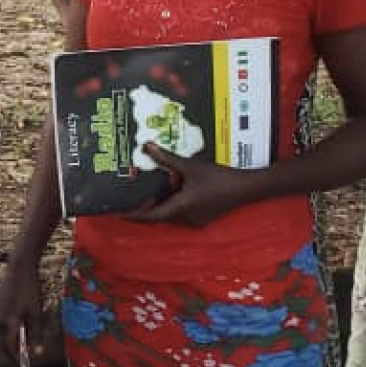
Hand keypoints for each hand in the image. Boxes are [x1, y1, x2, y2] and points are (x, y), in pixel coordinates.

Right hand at [0, 258, 44, 366]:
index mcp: (8, 322)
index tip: (26, 366)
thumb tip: (37, 351)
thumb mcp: (37, 313)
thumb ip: (36, 334)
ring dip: (17, 336)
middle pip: (7, 341)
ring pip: (6, 331)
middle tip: (31, 352)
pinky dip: (14, 326)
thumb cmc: (30, 289)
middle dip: (18, 347)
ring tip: (30, 334)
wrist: (19, 267)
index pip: (11, 347)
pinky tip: (24, 320)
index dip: (19, 357)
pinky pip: (5, 322)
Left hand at [124, 142, 255, 227]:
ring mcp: (195, 220)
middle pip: (158, 216)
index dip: (132, 215)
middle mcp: (185, 218)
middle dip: (145, 206)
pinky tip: (173, 189)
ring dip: (160, 204)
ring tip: (150, 189)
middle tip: (133, 194)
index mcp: (180, 208)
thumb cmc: (219, 177)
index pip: (149, 217)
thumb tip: (147, 146)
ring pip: (169, 214)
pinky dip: (173, 204)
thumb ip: (167, 158)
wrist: (248, 188)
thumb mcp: (190, 166)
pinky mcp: (202, 218)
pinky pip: (181, 213)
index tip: (117, 213)